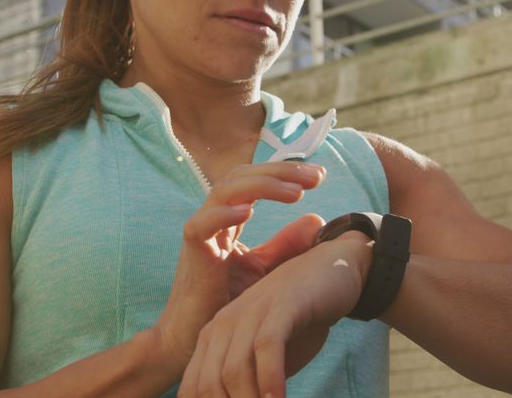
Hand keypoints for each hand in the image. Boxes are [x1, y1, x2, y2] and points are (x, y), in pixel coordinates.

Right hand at [152, 162, 327, 377]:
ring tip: (295, 192)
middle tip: (315, 176)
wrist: (195, 341)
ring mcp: (201, 234)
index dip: (286, 172)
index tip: (319, 175)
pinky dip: (222, 215)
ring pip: (224, 192)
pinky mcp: (192, 256)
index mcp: (230, 218)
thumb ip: (286, 245)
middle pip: (242, 176)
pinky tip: (249, 211)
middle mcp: (214, 219)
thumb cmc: (227, 304)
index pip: (255, 179)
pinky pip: (200, 226)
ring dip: (261, 186)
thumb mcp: (265, 270)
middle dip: (279, 171)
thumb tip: (317, 219)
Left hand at [178, 232, 372, 397]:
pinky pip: (266, 349)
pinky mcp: (280, 306)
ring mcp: (252, 312)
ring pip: (234, 370)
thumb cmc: (301, 319)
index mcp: (215, 335)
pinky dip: (270, 380)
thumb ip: (251, 384)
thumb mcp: (268, 356)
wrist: (336, 270)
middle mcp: (225, 323)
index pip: (195, 388)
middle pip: (210, 384)